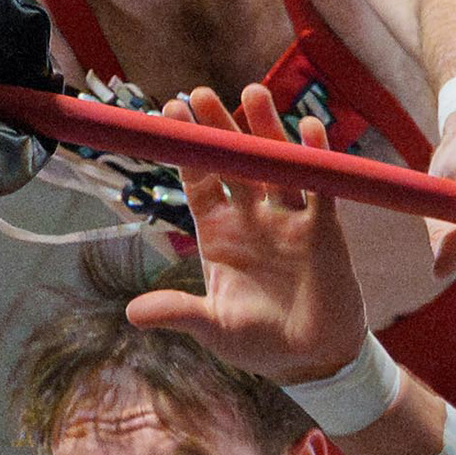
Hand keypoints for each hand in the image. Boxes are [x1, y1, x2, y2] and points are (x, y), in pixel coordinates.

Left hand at [124, 85, 367, 382]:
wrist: (313, 361)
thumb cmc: (259, 343)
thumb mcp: (214, 330)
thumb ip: (179, 313)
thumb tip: (131, 314)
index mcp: (218, 234)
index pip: (198, 182)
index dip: (185, 151)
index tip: (167, 116)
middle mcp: (251, 217)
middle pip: (232, 162)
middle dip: (217, 128)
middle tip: (198, 94)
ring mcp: (288, 218)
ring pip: (275, 163)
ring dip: (265, 128)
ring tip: (251, 92)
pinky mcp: (324, 227)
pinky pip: (320, 185)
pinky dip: (315, 157)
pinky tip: (308, 129)